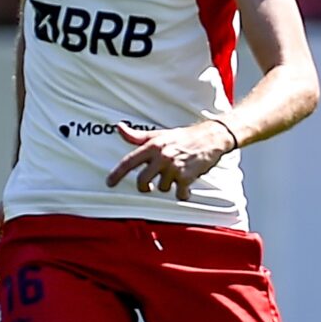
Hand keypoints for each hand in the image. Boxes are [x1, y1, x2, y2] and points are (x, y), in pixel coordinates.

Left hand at [105, 120, 234, 201]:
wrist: (211, 138)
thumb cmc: (183, 137)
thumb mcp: (159, 135)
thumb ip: (138, 136)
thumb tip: (120, 127)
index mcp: (152, 146)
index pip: (129, 162)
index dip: (117, 174)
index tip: (109, 183)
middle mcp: (161, 156)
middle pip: (142, 181)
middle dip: (144, 187)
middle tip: (149, 187)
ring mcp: (173, 167)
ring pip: (162, 188)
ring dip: (169, 185)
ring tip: (176, 175)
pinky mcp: (186, 176)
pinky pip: (179, 193)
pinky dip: (183, 193)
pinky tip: (186, 186)